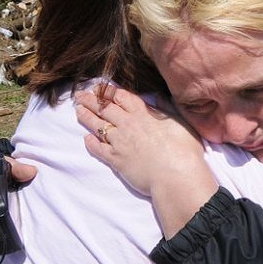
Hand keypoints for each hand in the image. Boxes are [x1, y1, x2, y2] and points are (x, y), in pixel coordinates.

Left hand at [74, 85, 214, 197]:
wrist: (176, 175)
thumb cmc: (184, 149)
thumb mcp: (180, 122)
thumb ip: (167, 108)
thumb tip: (158, 96)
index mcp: (143, 114)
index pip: (121, 97)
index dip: (109, 92)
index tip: (100, 87)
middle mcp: (128, 125)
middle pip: (105, 109)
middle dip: (91, 100)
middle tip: (80, 96)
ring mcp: (120, 142)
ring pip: (98, 126)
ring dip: (86, 117)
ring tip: (78, 110)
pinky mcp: (116, 160)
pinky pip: (99, 149)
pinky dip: (91, 143)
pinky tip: (86, 138)